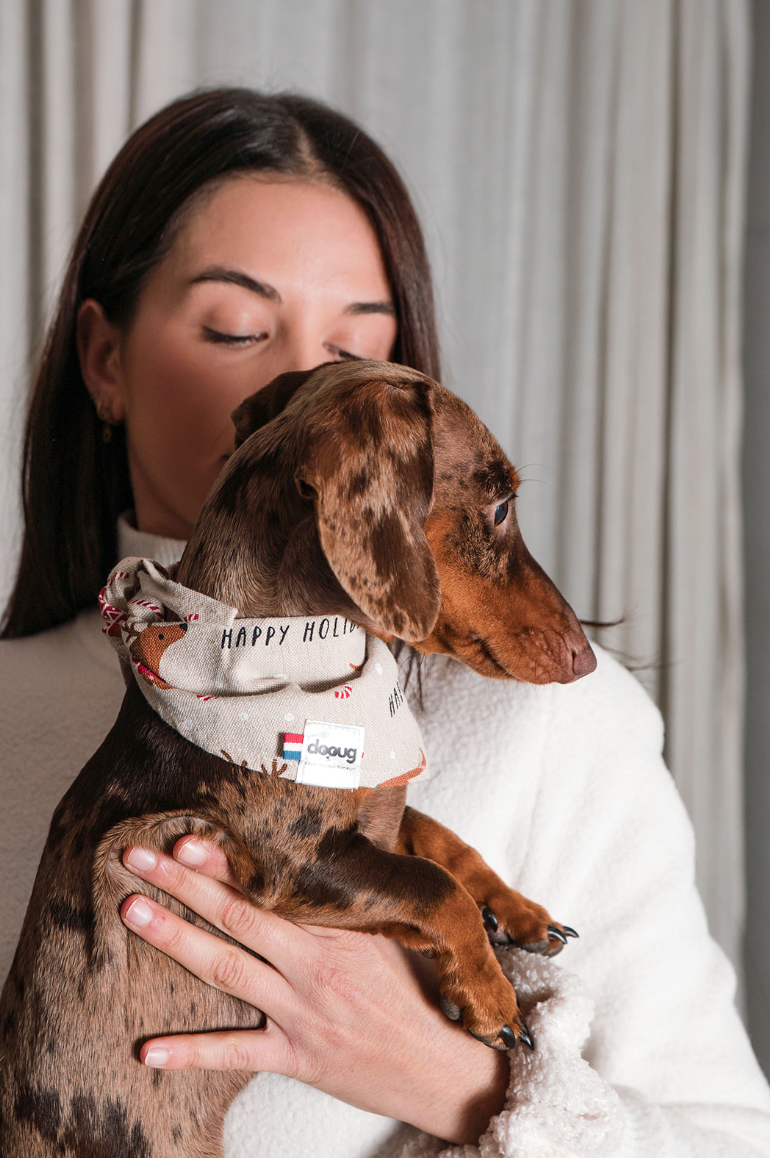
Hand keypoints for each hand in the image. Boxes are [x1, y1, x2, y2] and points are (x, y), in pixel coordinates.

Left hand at [121, 837, 509, 1143]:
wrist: (442, 1067)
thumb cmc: (416, 993)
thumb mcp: (394, 934)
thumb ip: (352, 902)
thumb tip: (326, 855)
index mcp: (339, 928)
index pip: (273, 885)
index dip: (227, 860)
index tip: (186, 837)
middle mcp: (314, 964)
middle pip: (237, 915)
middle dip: (182, 884)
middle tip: (135, 857)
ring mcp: (301, 1011)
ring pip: (227, 968)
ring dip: (175, 939)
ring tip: (131, 912)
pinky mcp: (296, 1057)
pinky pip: (236, 1053)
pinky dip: (189, 1053)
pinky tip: (146, 1050)